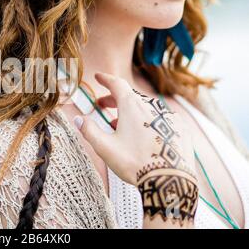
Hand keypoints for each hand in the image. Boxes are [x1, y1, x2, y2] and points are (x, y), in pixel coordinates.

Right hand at [73, 71, 198, 225]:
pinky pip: (161, 119)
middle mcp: (151, 107)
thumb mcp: (105, 148)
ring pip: (145, 108)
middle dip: (114, 98)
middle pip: (130, 96)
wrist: (169, 181)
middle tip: (102, 105)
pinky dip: (149, 121)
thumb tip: (78, 119)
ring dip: (131, 112)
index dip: (106, 79)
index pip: (117, 84)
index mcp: (132, 107)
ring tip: (120, 124)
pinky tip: (144, 134)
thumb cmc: (135, 163)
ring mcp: (168, 117)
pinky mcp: (180, 129)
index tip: (99, 77)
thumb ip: (89, 130)